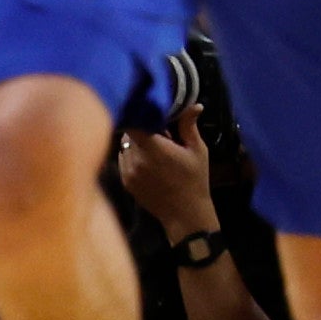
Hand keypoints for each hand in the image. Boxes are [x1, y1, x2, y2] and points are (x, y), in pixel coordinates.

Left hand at [116, 102, 216, 235]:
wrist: (185, 214)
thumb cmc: (195, 181)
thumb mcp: (197, 151)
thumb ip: (189, 126)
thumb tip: (194, 105)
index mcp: (154, 148)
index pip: (133, 122)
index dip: (138, 114)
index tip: (148, 112)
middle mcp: (135, 159)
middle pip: (129, 133)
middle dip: (141, 129)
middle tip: (158, 134)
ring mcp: (127, 171)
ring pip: (124, 146)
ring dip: (135, 143)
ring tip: (155, 150)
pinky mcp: (124, 181)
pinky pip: (123, 160)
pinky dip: (132, 157)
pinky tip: (149, 164)